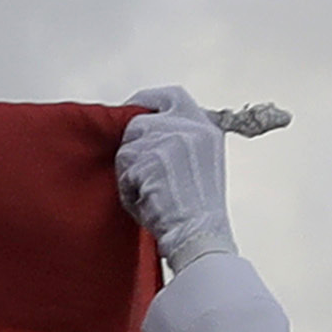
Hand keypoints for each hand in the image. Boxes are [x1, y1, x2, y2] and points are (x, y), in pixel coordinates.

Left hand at [111, 84, 233, 267]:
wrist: (199, 235)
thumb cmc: (193, 211)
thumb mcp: (200, 163)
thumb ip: (179, 140)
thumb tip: (144, 132)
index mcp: (207, 128)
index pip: (171, 96)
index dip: (146, 101)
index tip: (132, 111)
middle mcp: (193, 128)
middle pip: (138, 124)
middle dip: (131, 150)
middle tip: (139, 173)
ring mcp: (174, 141)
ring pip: (127, 149)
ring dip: (130, 174)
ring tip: (152, 195)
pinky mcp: (156, 158)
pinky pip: (125, 170)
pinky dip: (129, 190)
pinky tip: (148, 203)